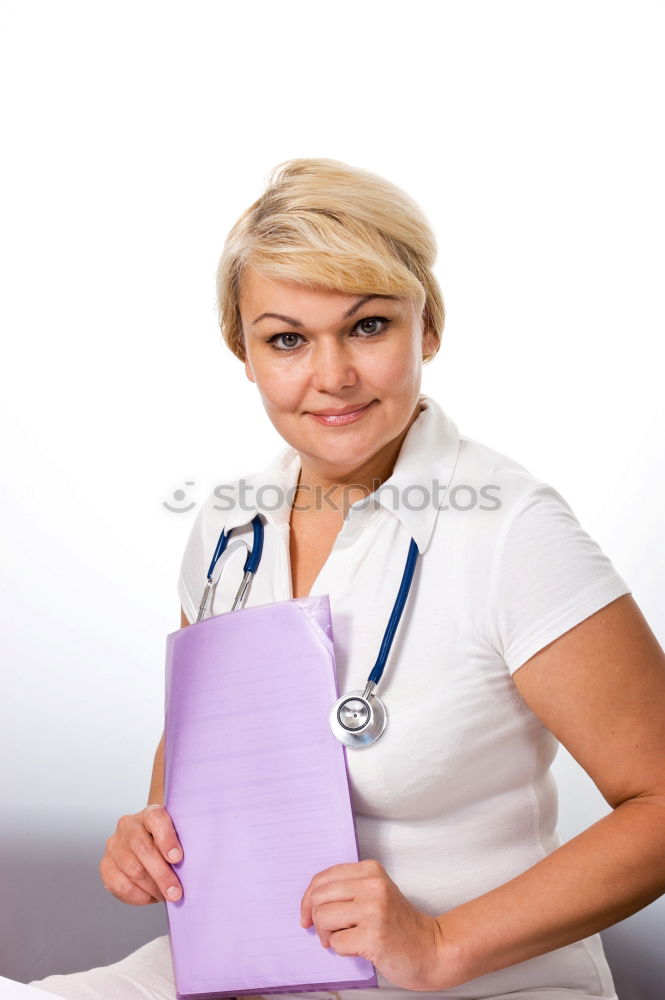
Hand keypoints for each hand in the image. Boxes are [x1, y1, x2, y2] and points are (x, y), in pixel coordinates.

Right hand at [99, 804, 183, 904]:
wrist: (150, 846)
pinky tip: (151, 897)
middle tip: (176, 893)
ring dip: (152, 888)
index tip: (177, 858)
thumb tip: (196, 866)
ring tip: (166, 896)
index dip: (166, 839)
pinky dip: (138, 896)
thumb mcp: (179, 837)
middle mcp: (128, 826)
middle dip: (162, 875)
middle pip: (143, 849)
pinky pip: (120, 885)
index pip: (155, 819)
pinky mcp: (106, 866)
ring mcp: (114, 845)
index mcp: (149, 813)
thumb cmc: (169, 844)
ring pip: (132, 870)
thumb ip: (186, 843)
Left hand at [299, 859, 455, 990]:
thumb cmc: (398, 925)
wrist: (431, 948)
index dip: (308, 899)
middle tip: (325, 932)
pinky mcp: (374, 935)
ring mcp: (374, 909)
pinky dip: (341, 949)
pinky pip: (336, 942)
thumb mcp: (375, 893)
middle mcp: (372, 884)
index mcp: (370, 870)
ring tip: (342, 940)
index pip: (322, 878)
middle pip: (318, 897)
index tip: (306, 915)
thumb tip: (308, 903)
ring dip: (327, 935)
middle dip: (315, 918)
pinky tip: (358, 948)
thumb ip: (346, 890)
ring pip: (323, 918)